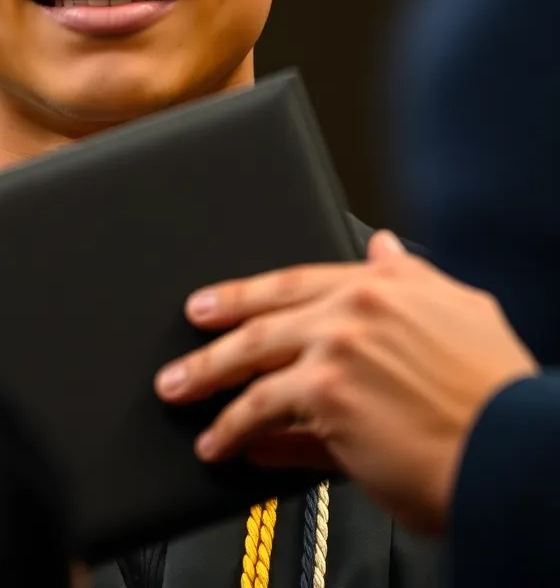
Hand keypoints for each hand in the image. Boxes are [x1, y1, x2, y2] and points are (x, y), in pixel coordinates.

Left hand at [155, 231, 537, 532]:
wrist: (513, 448)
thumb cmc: (496, 392)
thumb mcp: (461, 311)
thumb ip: (410, 277)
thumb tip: (382, 244)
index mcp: (382, 285)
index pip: (295, 280)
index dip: (247, 291)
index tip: (213, 299)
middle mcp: (353, 311)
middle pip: (262, 317)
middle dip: (213, 332)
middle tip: (182, 345)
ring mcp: (336, 353)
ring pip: (252, 362)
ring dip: (209, 381)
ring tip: (181, 395)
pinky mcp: (327, 399)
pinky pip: (262, 412)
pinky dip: (235, 429)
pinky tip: (219, 443)